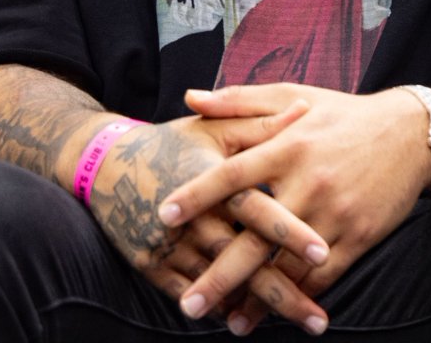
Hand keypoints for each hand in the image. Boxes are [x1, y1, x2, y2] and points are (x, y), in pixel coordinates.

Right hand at [89, 108, 330, 331]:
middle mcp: (193, 217)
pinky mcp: (151, 266)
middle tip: (320, 320)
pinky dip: (220, 309)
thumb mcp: (215, 128)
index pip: (255, 208)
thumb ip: (261, 125)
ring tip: (301, 323)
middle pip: (243, 260)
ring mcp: (170, 246)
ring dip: (259, 308)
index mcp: (213, 178)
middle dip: (284, 292)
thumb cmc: (173, 142)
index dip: (287, 231)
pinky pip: (190, 295)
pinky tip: (248, 319)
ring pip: (220, 286)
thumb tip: (307, 109)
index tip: (323, 253)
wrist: (106, 164)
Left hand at [159, 84, 430, 332]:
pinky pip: (323, 274)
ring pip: (289, 265)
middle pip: (256, 234)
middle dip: (221, 273)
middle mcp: (308, 181)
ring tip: (229, 322)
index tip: (163, 216)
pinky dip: (299, 296)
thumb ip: (237, 100)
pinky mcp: (358, 235)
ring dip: (258, 298)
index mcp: (287, 144)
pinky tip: (278, 312)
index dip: (197, 195)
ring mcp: (334, 213)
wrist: (410, 132)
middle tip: (189, 304)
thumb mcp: (291, 96)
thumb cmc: (342, 113)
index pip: (233, 174)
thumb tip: (188, 98)